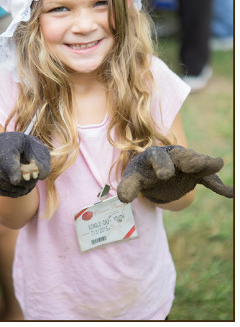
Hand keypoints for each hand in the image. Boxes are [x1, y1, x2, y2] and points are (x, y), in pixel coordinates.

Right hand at [0, 132, 50, 197]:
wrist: (19, 156)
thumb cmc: (31, 154)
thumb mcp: (41, 155)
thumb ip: (42, 163)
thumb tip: (37, 174)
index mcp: (8, 139)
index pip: (5, 153)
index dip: (10, 168)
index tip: (17, 180)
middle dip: (13, 183)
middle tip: (28, 186)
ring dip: (7, 189)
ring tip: (22, 189)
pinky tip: (9, 190)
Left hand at [117, 145, 231, 203]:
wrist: (154, 173)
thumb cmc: (142, 173)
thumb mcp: (133, 179)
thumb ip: (128, 187)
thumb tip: (123, 198)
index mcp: (153, 155)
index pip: (156, 156)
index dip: (161, 165)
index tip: (164, 175)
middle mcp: (172, 155)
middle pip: (181, 155)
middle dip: (187, 159)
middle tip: (192, 166)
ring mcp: (186, 163)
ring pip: (197, 161)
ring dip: (206, 164)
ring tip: (216, 165)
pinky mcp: (196, 174)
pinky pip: (208, 178)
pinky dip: (218, 184)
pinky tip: (229, 192)